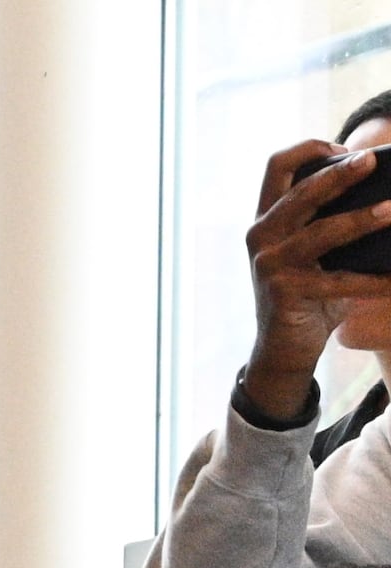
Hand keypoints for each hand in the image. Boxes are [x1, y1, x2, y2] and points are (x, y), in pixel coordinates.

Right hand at [246, 140, 390, 416]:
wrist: (283, 348)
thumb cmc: (308, 292)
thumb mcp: (313, 251)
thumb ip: (331, 221)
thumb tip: (389, 196)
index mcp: (267, 218)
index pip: (277, 166)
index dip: (308, 148)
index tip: (343, 148)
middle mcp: (261, 236)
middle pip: (301, 191)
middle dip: (339, 173)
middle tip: (371, 160)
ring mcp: (271, 264)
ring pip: (322, 232)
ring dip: (362, 219)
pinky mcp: (286, 292)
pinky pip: (339, 280)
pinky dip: (373, 280)